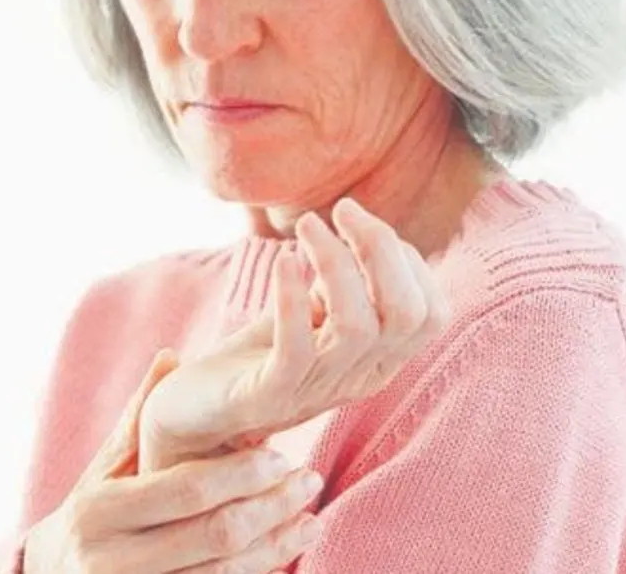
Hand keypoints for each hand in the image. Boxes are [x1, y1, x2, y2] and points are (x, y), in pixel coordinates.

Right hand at [24, 351, 325, 573]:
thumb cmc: (88, 517)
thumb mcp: (102, 469)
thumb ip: (138, 418)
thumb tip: (171, 357)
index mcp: (100, 511)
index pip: (184, 490)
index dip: (238, 474)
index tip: (281, 457)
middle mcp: (112, 561)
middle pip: (213, 535)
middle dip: (270, 508)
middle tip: (308, 481)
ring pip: (223, 573)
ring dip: (276, 546)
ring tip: (309, 518)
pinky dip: (259, 573)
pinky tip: (284, 551)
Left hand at [139, 198, 451, 470]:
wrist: (196, 415)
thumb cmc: (256, 358)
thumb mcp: (311, 319)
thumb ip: (342, 289)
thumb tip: (363, 234)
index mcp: (376, 362)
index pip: (429, 315)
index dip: (408, 260)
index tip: (362, 227)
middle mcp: (357, 379)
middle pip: (407, 316)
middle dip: (383, 249)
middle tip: (344, 209)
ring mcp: (316, 390)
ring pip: (358, 327)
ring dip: (335, 262)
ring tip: (307, 225)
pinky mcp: (270, 394)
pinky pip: (296, 347)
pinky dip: (293, 297)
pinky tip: (284, 261)